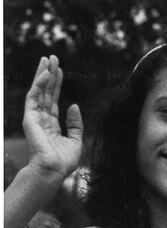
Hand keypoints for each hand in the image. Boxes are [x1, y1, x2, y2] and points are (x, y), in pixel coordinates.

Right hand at [22, 56, 82, 179]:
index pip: (53, 99)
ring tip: (48, 59)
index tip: (60, 70)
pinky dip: (39, 85)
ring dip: (43, 74)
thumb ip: (75, 123)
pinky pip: (34, 98)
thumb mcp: (76, 140)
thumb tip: (74, 105)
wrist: (54, 170)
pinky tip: (46, 73)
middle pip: (45, 91)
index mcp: (52, 124)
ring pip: (39, 91)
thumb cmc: (64, 160)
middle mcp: (42, 118)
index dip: (57, 84)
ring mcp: (35, 117)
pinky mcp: (30, 118)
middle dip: (49, 74)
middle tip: (52, 57)